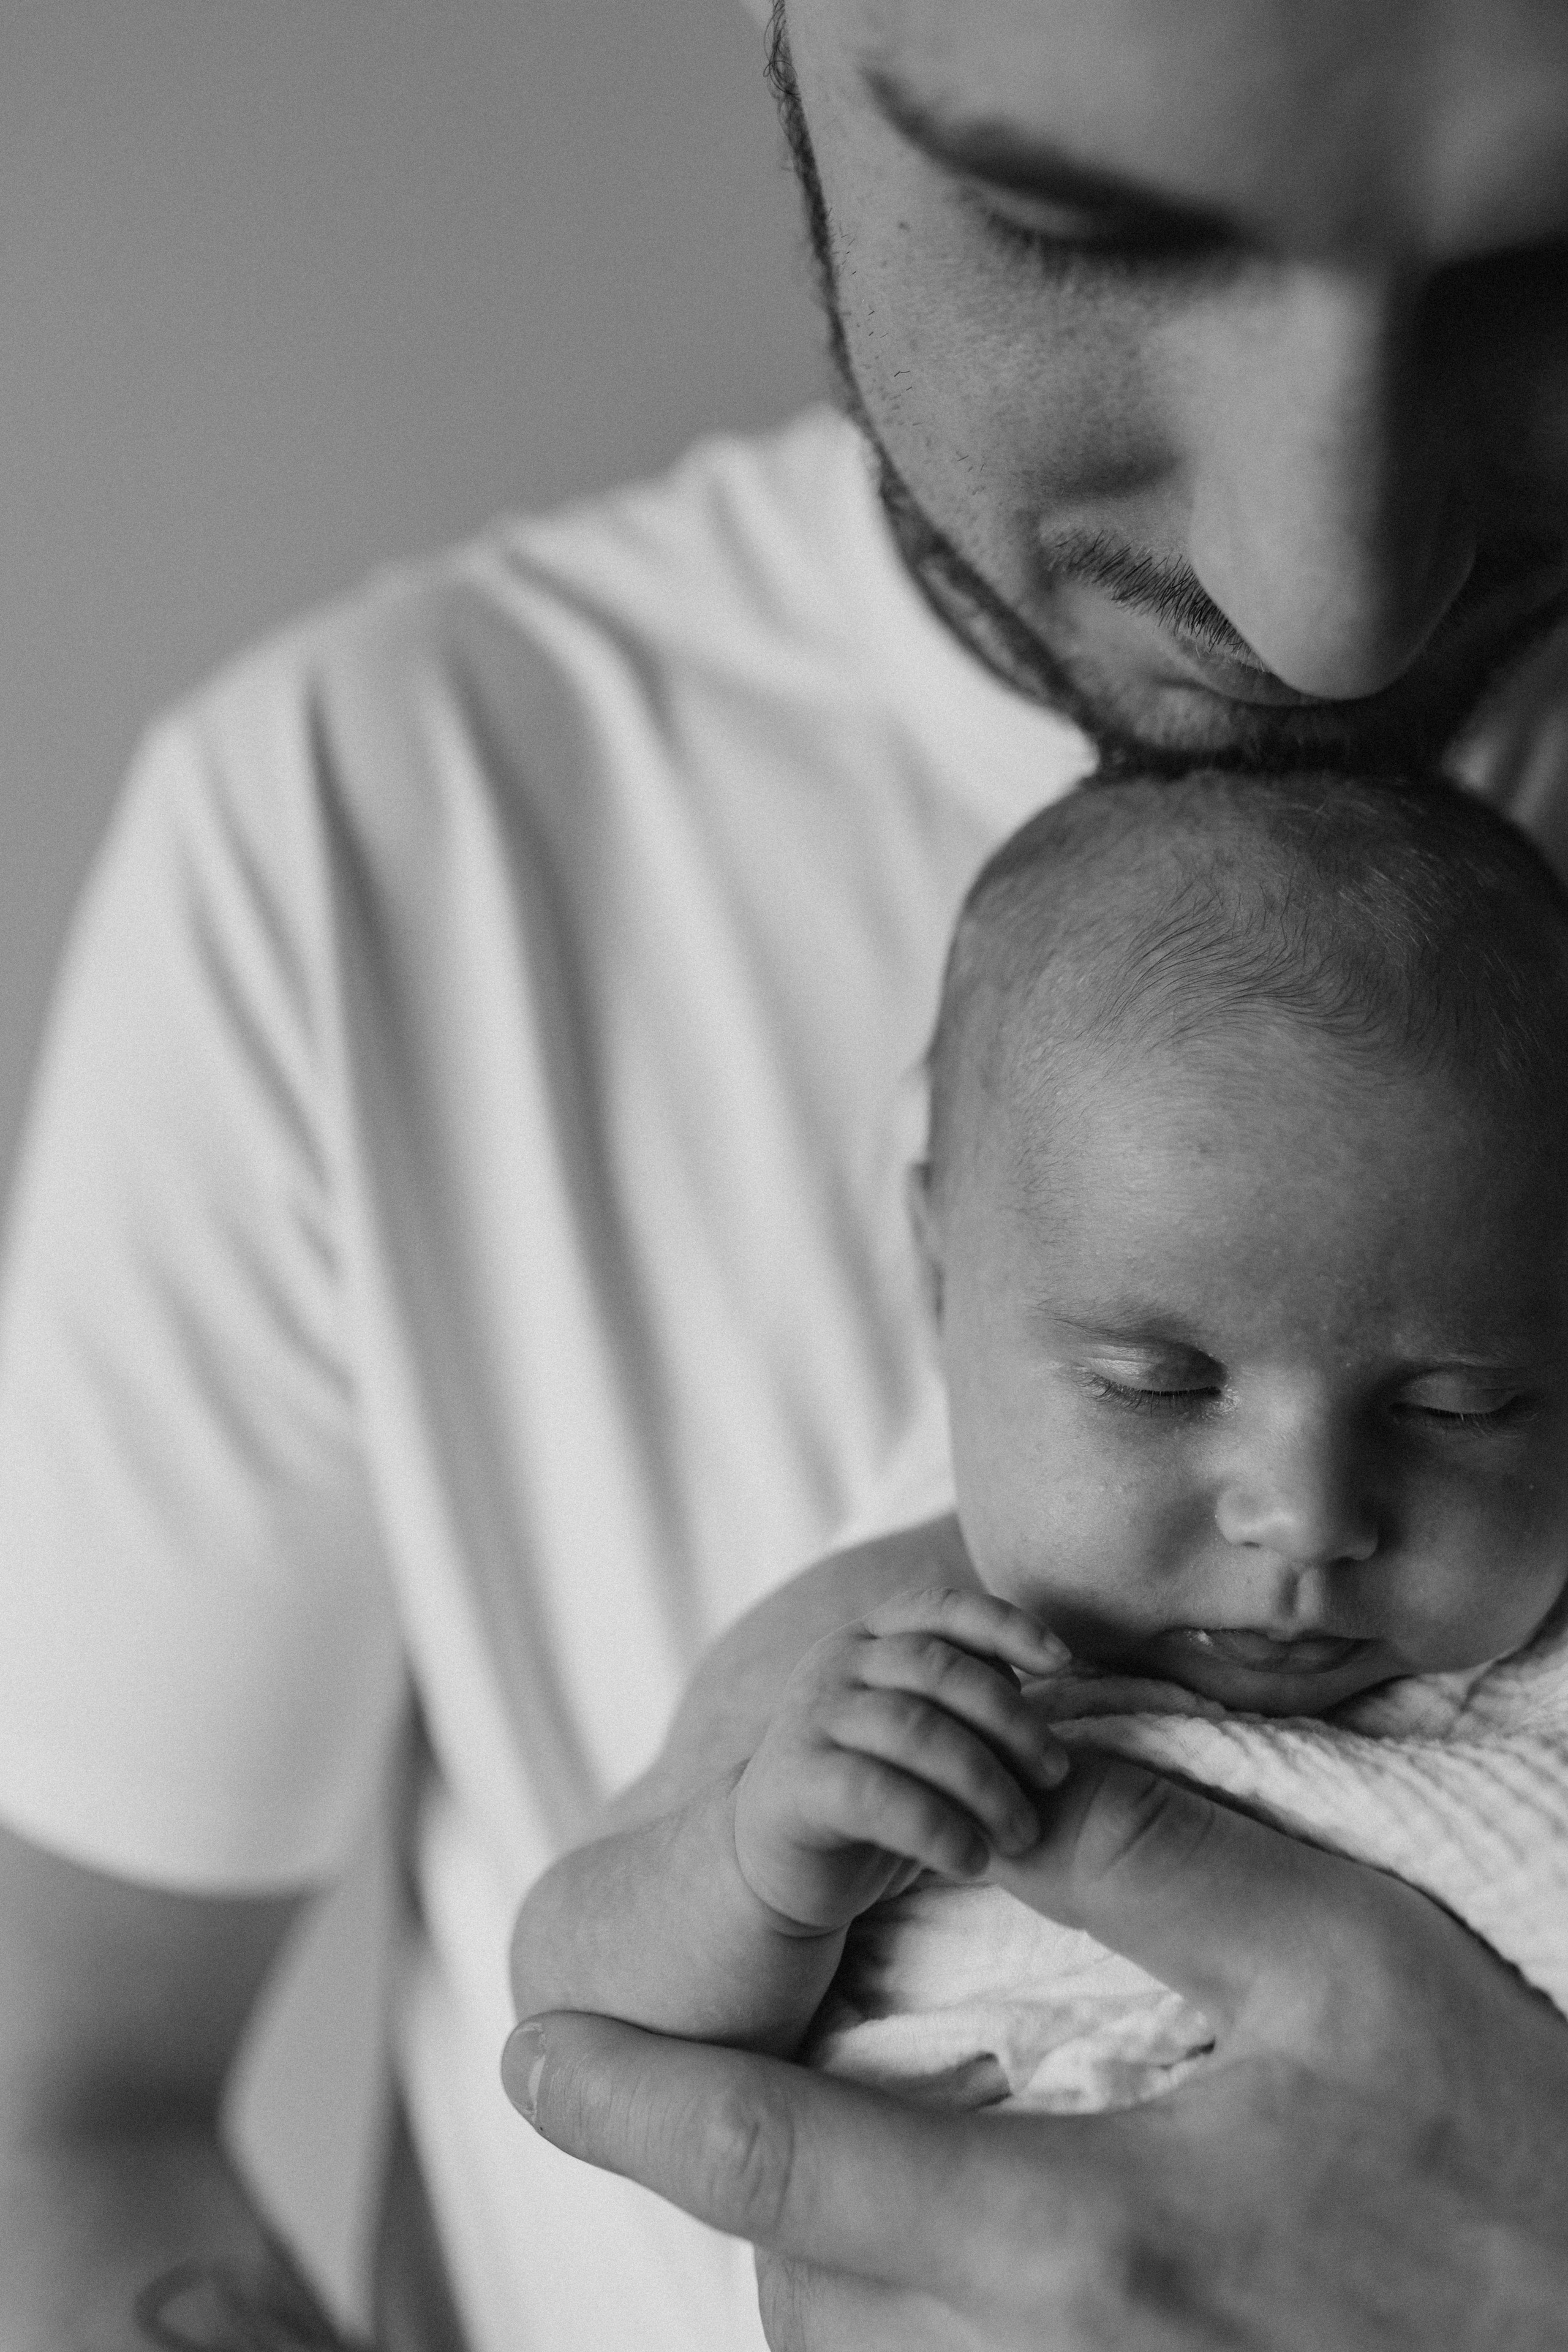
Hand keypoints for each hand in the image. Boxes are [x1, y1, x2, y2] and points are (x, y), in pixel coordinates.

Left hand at [502, 1753, 1567, 2349]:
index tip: (532, 2057)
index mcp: (1087, 2230)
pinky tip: (957, 2240)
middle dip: (742, 2180)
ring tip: (827, 2154)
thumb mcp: (1340, 1958)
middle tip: (713, 2080)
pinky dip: (907, 2317)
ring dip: (822, 2257)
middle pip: (805, 2288)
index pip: (788, 2163)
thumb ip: (1148, 1865)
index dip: (637, 2105)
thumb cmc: (1505, 2147)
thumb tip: (996, 1777)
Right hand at [731, 1585, 1067, 1932]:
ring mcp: (811, 1719)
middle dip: (1010, 1719)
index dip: (1006, 1624)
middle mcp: (835, 1664)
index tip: (1063, 1660)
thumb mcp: (918, 1728)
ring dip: (984, 1782)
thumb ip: (963, 1692)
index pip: (942, 1606)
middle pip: (937, 1668)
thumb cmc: (872, 1788)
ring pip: (914, 1730)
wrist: (775, 1861)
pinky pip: (879, 1795)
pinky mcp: (798, 1783)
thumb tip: (1039, 1669)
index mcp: (868, 1638)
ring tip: (1022, 1831)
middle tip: (1055, 1774)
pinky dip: (937, 1827)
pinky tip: (972, 1859)